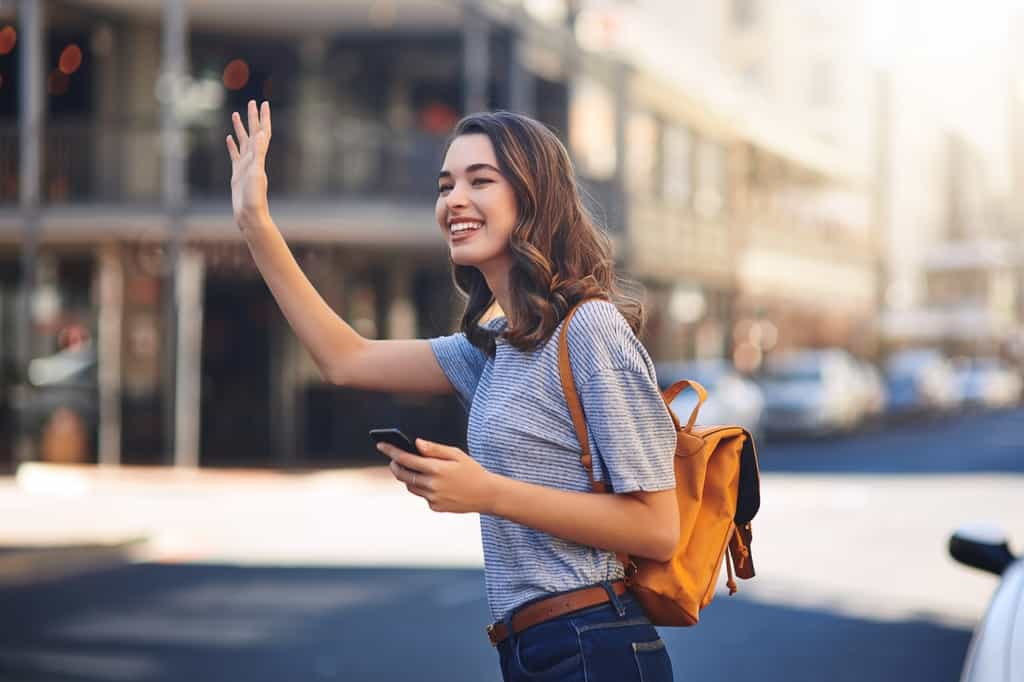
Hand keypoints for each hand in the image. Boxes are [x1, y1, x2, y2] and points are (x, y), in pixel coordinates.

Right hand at [226, 99, 271, 230]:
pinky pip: (234, 155)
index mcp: (259, 157)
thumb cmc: (254, 198)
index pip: (262, 132)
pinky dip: (232, 145)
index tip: (263, 103)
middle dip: (252, 117)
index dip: (263, 118)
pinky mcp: (237, 173)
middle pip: (253, 133)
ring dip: (241, 128)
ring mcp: (245, 166)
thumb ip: (259, 154)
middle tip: (252, 101)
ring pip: (242, 142)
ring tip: (236, 114)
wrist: (249, 216)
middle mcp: (253, 159)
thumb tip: (262, 134)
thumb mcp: (256, 173)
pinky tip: (229, 138)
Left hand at [376, 438, 497, 513]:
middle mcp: (432, 485)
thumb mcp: (456, 454)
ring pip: (410, 486)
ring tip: (408, 468)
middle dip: (395, 465)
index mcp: (436, 469)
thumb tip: (415, 443)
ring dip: (407, 476)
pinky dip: (422, 487)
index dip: (391, 451)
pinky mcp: (436, 507)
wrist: (487, 494)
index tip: (380, 445)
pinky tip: (430, 482)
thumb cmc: (472, 470)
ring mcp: (433, 498)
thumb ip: (434, 449)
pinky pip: (422, 495)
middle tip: (393, 458)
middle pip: (403, 474)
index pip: (406, 459)